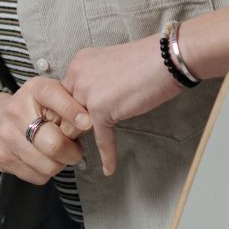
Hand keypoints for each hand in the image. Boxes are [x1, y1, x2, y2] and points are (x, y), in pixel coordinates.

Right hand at [0, 79, 94, 185]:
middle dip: (72, 151)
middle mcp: (16, 111)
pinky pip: (39, 177)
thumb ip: (71, 105)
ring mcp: (7, 136)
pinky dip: (46, 172)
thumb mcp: (50, 97)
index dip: (75, 113)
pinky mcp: (3, 158)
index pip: (55, 97)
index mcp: (33, 90)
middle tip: (74, 148)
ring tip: (56, 154)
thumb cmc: (31, 110)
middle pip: (55, 144)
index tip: (87, 123)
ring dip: (60, 164)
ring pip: (49, 166)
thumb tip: (90, 123)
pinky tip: (41, 159)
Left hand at [61, 34, 184, 175]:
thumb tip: (95, 100)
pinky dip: (107, 155)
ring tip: (86, 151)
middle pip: (65, 110)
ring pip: (77, 125)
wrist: (164, 59)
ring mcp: (87, 92)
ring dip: (85, 138)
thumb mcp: (110, 64)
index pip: (64, 92)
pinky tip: (108, 168)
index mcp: (79, 62)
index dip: (70, 109)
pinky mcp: (101, 109)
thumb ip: (96, 80)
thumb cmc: (146, 60)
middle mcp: (77, 75)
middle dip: (72, 125)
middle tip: (77, 139)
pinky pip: (101, 138)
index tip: (74, 122)